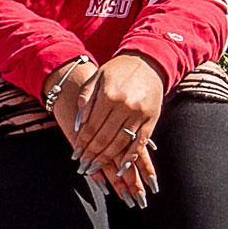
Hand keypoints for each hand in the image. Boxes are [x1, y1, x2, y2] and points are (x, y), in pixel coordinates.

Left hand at [75, 54, 164, 172]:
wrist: (148, 60)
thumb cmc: (119, 69)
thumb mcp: (97, 77)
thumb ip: (86, 98)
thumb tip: (80, 124)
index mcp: (108, 96)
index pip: (91, 127)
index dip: (82, 143)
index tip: (75, 156)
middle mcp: (124, 106)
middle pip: (104, 138)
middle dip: (92, 155)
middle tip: (83, 167)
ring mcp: (139, 114)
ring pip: (120, 143)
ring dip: (107, 159)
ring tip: (96, 168)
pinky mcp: (152, 119)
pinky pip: (141, 143)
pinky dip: (131, 157)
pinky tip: (123, 168)